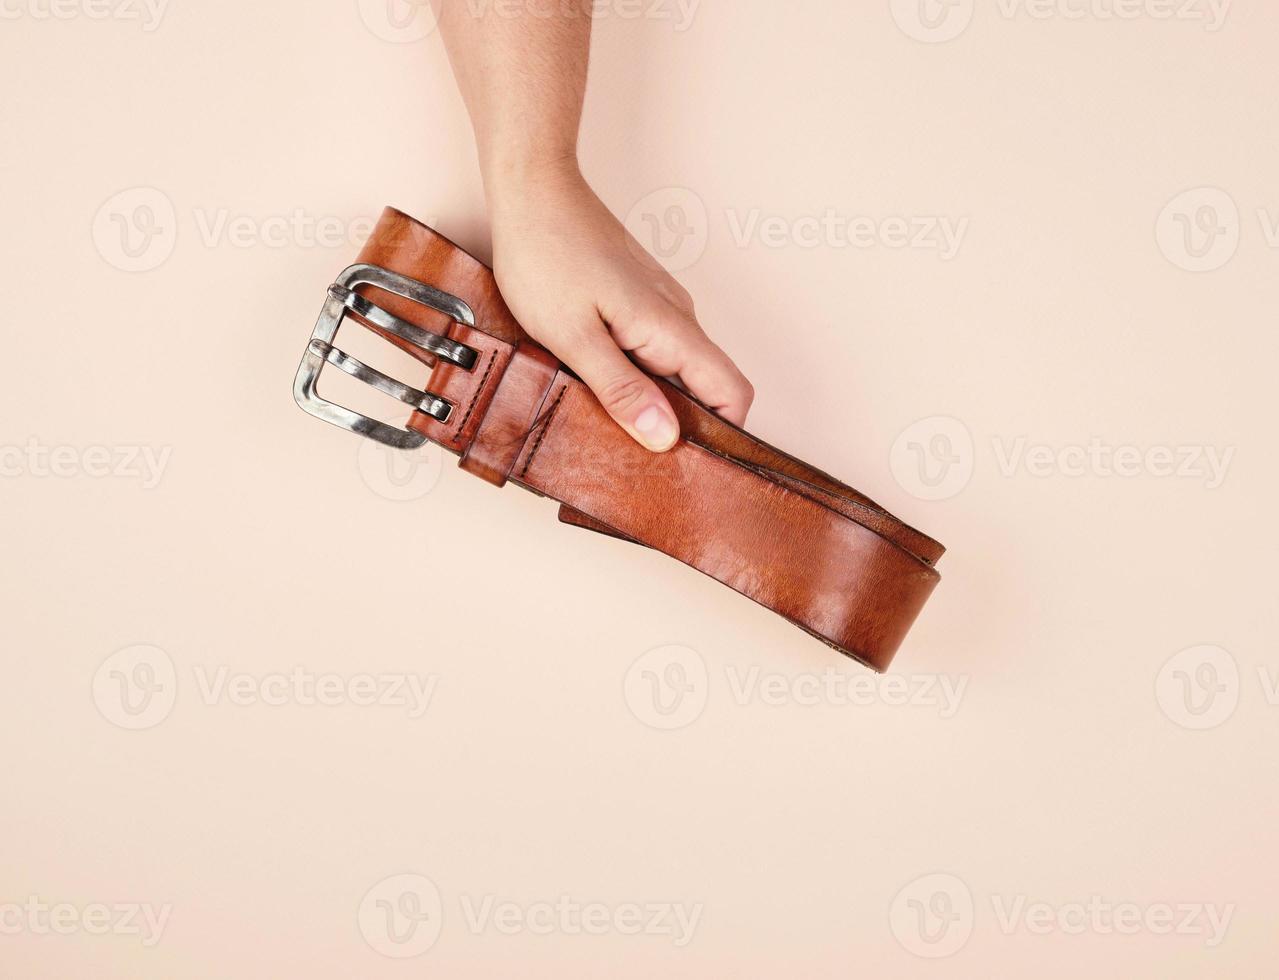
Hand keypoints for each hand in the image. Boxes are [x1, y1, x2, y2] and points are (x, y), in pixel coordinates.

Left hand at [486, 161, 753, 450]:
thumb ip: (620, 389)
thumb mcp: (573, 336)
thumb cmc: (545, 252)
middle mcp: (676, 317)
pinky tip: (596, 385)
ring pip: (675, 370)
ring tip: (609, 425)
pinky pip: (652, 350)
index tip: (693, 467)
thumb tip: (664, 436)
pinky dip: (635, 376)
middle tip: (636, 458)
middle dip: (680, 428)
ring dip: (651, 401)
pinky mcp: (637, 299)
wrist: (532, 189)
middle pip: (705, 388)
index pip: (732, 393)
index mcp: (670, 328)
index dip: (724, 436)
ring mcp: (658, 306)